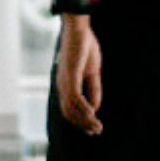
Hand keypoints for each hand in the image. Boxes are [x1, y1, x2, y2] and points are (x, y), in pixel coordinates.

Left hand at [55, 15, 103, 134]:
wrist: (78, 29)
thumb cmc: (85, 47)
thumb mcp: (93, 72)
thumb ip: (94, 89)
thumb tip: (95, 108)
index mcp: (66, 84)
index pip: (69, 109)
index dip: (80, 121)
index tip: (93, 129)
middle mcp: (62, 85)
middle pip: (69, 112)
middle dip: (83, 124)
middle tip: (96, 131)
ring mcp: (64, 81)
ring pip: (72, 108)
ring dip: (85, 119)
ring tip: (97, 126)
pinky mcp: (70, 75)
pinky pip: (75, 97)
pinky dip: (83, 108)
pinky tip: (93, 114)